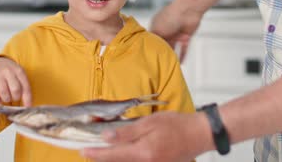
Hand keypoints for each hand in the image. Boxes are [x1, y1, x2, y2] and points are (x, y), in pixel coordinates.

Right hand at [0, 56, 31, 105]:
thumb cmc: (10, 72)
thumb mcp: (19, 75)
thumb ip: (23, 87)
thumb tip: (28, 105)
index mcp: (19, 71)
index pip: (26, 87)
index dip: (27, 99)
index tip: (27, 108)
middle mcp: (9, 71)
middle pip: (15, 90)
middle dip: (16, 98)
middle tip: (14, 98)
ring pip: (4, 93)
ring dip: (6, 99)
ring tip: (6, 98)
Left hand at [82, 111, 212, 161]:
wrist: (199, 135)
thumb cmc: (177, 125)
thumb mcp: (149, 123)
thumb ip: (126, 132)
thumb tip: (106, 137)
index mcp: (143, 153)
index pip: (112, 154)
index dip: (95, 153)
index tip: (81, 151)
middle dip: (100, 157)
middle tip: (87, 151)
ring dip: (111, 158)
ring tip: (101, 151)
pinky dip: (123, 159)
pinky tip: (120, 153)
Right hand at [150, 1, 202, 62]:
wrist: (188, 10)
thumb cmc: (171, 16)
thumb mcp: (157, 28)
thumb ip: (152, 38)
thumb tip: (147, 47)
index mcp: (157, 26)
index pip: (152, 39)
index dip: (151, 47)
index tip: (149, 56)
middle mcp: (166, 30)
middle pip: (163, 44)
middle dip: (161, 52)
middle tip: (158, 63)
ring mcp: (176, 33)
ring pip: (173, 47)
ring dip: (171, 54)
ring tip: (168, 65)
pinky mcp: (186, 36)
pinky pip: (184, 48)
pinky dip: (182, 55)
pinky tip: (181, 62)